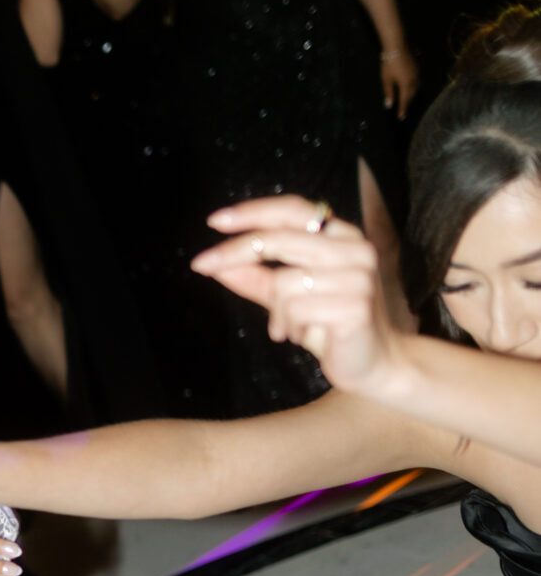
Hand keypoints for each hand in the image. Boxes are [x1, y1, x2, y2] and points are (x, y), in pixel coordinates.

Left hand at [192, 197, 397, 392]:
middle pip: (281, 239)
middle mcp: (355, 249)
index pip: (293, 210)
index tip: (214, 221)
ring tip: (286, 327)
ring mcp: (359, 277)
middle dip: (234, 252)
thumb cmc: (329, 326)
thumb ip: (256, 278)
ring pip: (284, 282)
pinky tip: (301, 335)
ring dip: (275, 311)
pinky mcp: (357, 306)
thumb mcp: (286, 298)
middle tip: (202, 265)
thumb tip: (215, 263)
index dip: (253, 212)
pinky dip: (288, 326)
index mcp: (341, 236)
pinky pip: (297, 310)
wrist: (373, 365)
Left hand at [379, 42, 418, 116]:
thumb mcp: (386, 79)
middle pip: (412, 94)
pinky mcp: (417, 67)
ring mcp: (417, 73)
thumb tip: (389, 105)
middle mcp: (414, 80)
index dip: (403, 109)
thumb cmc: (389, 64)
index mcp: (406, 85)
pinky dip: (414, 86)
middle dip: (408, 102)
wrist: (397, 46)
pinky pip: (417, 80)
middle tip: (404, 109)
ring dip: (412, 94)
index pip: (404, 100)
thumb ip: (388, 93)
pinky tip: (412, 86)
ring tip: (408, 99)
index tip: (401, 117)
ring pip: (417, 87)